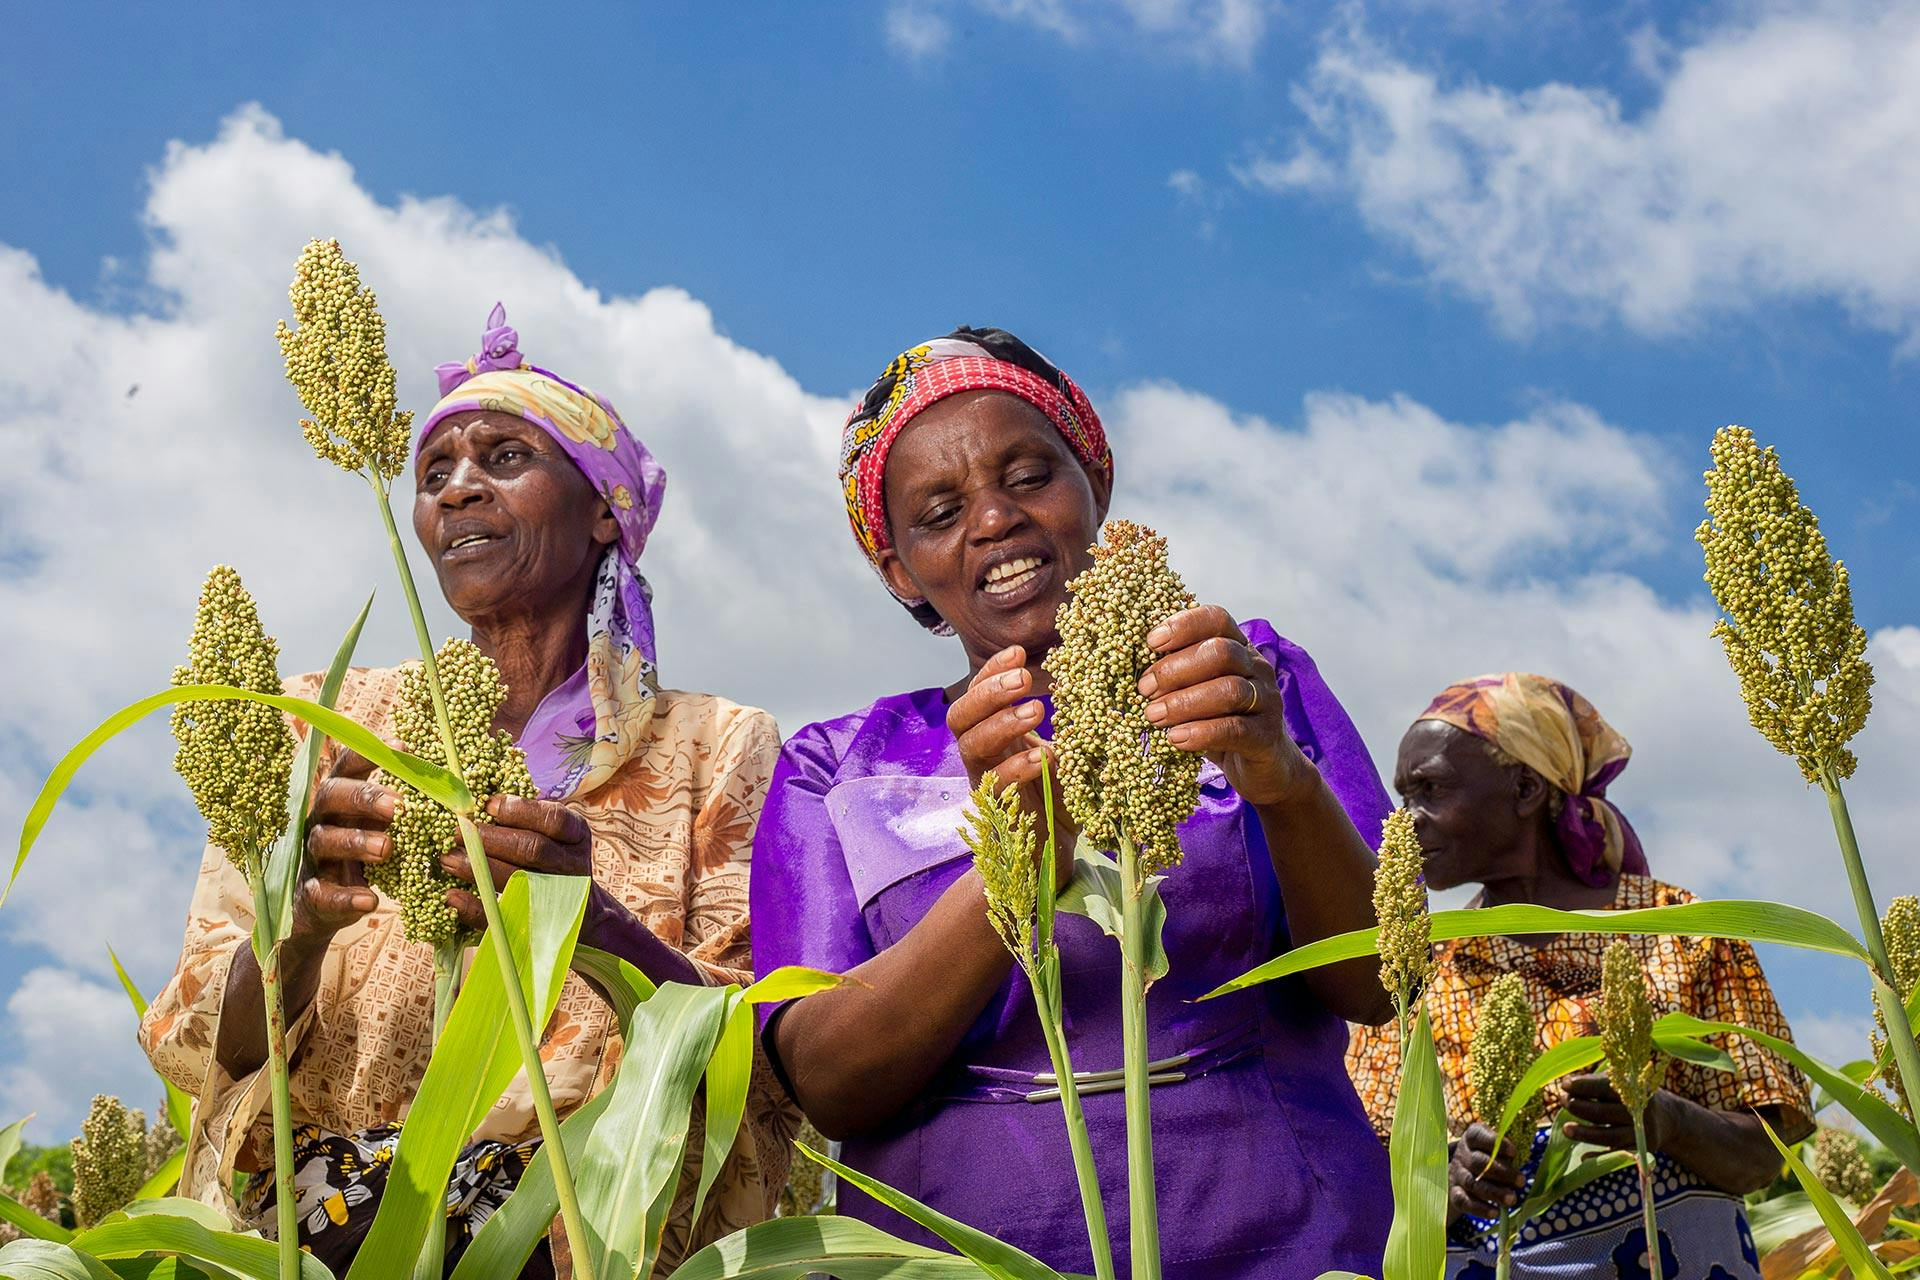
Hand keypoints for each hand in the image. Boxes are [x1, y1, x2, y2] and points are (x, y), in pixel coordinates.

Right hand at [293, 749, 392, 944]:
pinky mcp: (314, 893)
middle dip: (365, 797)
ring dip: (357, 842)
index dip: (369, 754)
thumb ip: (406, 809)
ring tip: (388, 848)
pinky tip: (370, 900)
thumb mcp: (384, 828)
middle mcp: (323, 820)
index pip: (346, 767)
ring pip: (324, 841)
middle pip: (331, 796)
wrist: (328, 906)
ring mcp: (315, 857)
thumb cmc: (367, 852)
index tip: (402, 748)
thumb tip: (455, 788)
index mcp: (342, 799)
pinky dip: (346, 897)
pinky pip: (323, 893)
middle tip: (399, 806)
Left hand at [438, 794, 594, 932]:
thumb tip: (479, 801)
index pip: (554, 819)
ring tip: (448, 858)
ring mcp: (555, 896)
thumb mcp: (555, 833)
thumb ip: (528, 817)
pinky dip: (475, 906)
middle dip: (490, 839)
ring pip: (517, 880)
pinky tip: (452, 896)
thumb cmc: (553, 857)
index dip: (521, 810)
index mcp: (576, 836)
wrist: (579, 909)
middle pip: (533, 849)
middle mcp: (570, 865)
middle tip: (457, 832)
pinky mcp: (534, 924)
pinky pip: (503, 916)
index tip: (488, 805)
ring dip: (477, 868)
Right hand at [948, 646, 1075, 890]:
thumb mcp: (1072, 753)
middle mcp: (984, 757)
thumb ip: (1073, 724)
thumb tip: (1100, 682)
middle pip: (960, 715)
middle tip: (1024, 678)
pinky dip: (1017, 769)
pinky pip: (993, 787)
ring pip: (969, 746)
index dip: (992, 671)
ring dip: (1000, 724)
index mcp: (997, 737)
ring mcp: (985, 785)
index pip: (978, 694)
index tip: (1019, 652)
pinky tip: (1044, 759)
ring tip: (1036, 711)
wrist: (1054, 859)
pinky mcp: (996, 814)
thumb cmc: (1062, 801)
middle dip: (988, 692)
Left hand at [1138, 605, 1312, 807]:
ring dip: (1184, 702)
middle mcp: (1256, 667)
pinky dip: (1201, 732)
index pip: (1216, 619)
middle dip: (1175, 669)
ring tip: (1153, 717)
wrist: (1262, 767)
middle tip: (1144, 690)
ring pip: (1229, 690)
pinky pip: (1234, 729)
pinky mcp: (1266, 736)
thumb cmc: (1218, 722)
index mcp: (1238, 647)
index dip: (1183, 625)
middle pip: (1220, 652)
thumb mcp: (1197, 692)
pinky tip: (1175, 739)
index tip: (1151, 642)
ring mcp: (1266, 700)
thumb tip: (1125, 669)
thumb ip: (1175, 676)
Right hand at [1448, 1122, 1525, 1222]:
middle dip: (1501, 1172)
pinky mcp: (1454, 1193)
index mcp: (1471, 1138)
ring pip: (1472, 1183)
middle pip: (1478, 1162)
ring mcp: (1456, 1175)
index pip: (1478, 1135)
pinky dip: (1479, 1208)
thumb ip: (1506, 1152)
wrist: (1463, 1173)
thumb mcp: (1495, 1148)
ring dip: (1494, 1192)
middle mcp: (1462, 1155)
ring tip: (1512, 1199)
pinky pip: (1463, 1201)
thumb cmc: (1489, 1157)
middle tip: (1521, 1181)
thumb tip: (1521, 1159)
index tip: (1514, 1152)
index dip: (1494, 1143)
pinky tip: (1495, 1213)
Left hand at [1561, 1073, 1672, 1151]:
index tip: (1564, 1085)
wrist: (1668, 1117)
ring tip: (1566, 1129)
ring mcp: (1641, 1132)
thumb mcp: (1622, 1082)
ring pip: (1610, 1135)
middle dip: (1580, 1108)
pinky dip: (1600, 1156)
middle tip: (1563, 1102)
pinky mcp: (1642, 1149)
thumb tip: (1566, 1086)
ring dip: (1585, 1134)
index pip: (1605, 1087)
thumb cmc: (1633, 1095)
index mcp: (1633, 1089)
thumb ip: (1597, 1083)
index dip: (1583, 1086)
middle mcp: (1639, 1111)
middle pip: (1604, 1113)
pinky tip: (1583, 1157)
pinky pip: (1619, 1154)